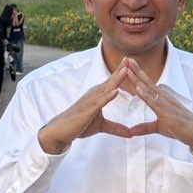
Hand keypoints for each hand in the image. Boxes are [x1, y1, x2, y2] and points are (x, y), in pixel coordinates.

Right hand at [37, 59, 153, 154]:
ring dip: (116, 79)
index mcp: (98, 95)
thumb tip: (131, 134)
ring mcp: (91, 101)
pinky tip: (115, 91)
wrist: (61, 131)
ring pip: (106, 88)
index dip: (121, 72)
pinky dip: (108, 97)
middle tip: (130, 58)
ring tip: (127, 69)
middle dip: (121, 69)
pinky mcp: (88, 110)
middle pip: (111, 80)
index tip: (132, 62)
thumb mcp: (102, 126)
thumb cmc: (80, 125)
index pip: (112, 82)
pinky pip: (99, 102)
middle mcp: (94, 94)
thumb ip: (116, 128)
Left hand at [121, 67, 192, 153]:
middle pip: (147, 82)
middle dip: (136, 70)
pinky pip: (154, 102)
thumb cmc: (180, 127)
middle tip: (126, 58)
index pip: (147, 84)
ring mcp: (165, 103)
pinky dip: (145, 95)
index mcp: (161, 99)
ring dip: (137, 79)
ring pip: (148, 89)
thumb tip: (132, 131)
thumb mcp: (159, 127)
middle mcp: (163, 97)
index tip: (127, 65)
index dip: (137, 74)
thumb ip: (145, 127)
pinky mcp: (166, 113)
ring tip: (127, 69)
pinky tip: (137, 89)